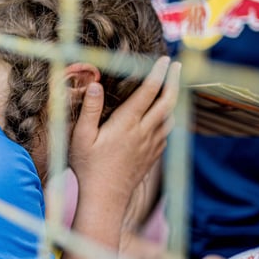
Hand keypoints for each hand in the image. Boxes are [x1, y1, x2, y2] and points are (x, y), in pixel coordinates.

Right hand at [69, 57, 179, 202]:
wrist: (106, 197)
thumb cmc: (88, 167)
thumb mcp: (81, 138)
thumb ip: (89, 110)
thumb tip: (95, 85)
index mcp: (127, 123)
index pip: (148, 92)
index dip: (157, 73)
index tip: (164, 60)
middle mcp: (144, 131)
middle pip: (168, 101)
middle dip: (174, 81)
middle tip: (177, 66)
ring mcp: (152, 144)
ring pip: (170, 116)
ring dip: (174, 99)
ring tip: (172, 87)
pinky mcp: (153, 155)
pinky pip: (166, 132)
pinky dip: (168, 118)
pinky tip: (163, 116)